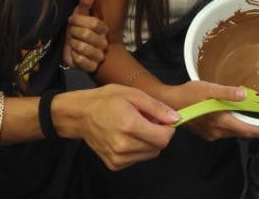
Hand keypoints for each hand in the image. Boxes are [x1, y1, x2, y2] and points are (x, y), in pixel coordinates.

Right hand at [58, 84, 177, 169]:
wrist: (81, 114)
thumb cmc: (107, 100)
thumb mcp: (134, 94)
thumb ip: (157, 108)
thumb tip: (176, 118)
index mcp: (129, 125)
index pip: (163, 138)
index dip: (168, 128)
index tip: (163, 119)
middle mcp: (123, 145)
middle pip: (158, 147)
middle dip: (158, 133)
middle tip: (147, 119)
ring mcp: (118, 158)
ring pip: (149, 154)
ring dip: (149, 141)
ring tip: (136, 126)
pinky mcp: (114, 164)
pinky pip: (137, 158)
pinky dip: (139, 148)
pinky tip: (128, 135)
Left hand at [63, 0, 108, 72]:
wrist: (78, 53)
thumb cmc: (79, 31)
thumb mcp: (80, 18)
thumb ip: (84, 6)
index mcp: (104, 29)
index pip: (94, 23)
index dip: (78, 21)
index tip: (71, 21)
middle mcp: (104, 42)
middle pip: (87, 35)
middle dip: (73, 33)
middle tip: (71, 33)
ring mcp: (99, 55)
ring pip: (83, 48)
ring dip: (73, 44)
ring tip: (73, 43)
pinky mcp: (92, 67)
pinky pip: (81, 61)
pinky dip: (74, 56)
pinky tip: (74, 53)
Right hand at [167, 81, 258, 140]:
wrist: (169, 104)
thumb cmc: (189, 94)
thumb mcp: (208, 89)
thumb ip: (227, 92)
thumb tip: (245, 95)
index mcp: (221, 121)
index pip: (246, 129)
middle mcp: (218, 131)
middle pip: (241, 133)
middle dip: (254, 130)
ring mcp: (211, 134)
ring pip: (232, 133)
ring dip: (243, 129)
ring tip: (253, 123)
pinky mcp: (206, 133)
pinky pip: (224, 132)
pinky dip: (232, 128)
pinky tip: (233, 121)